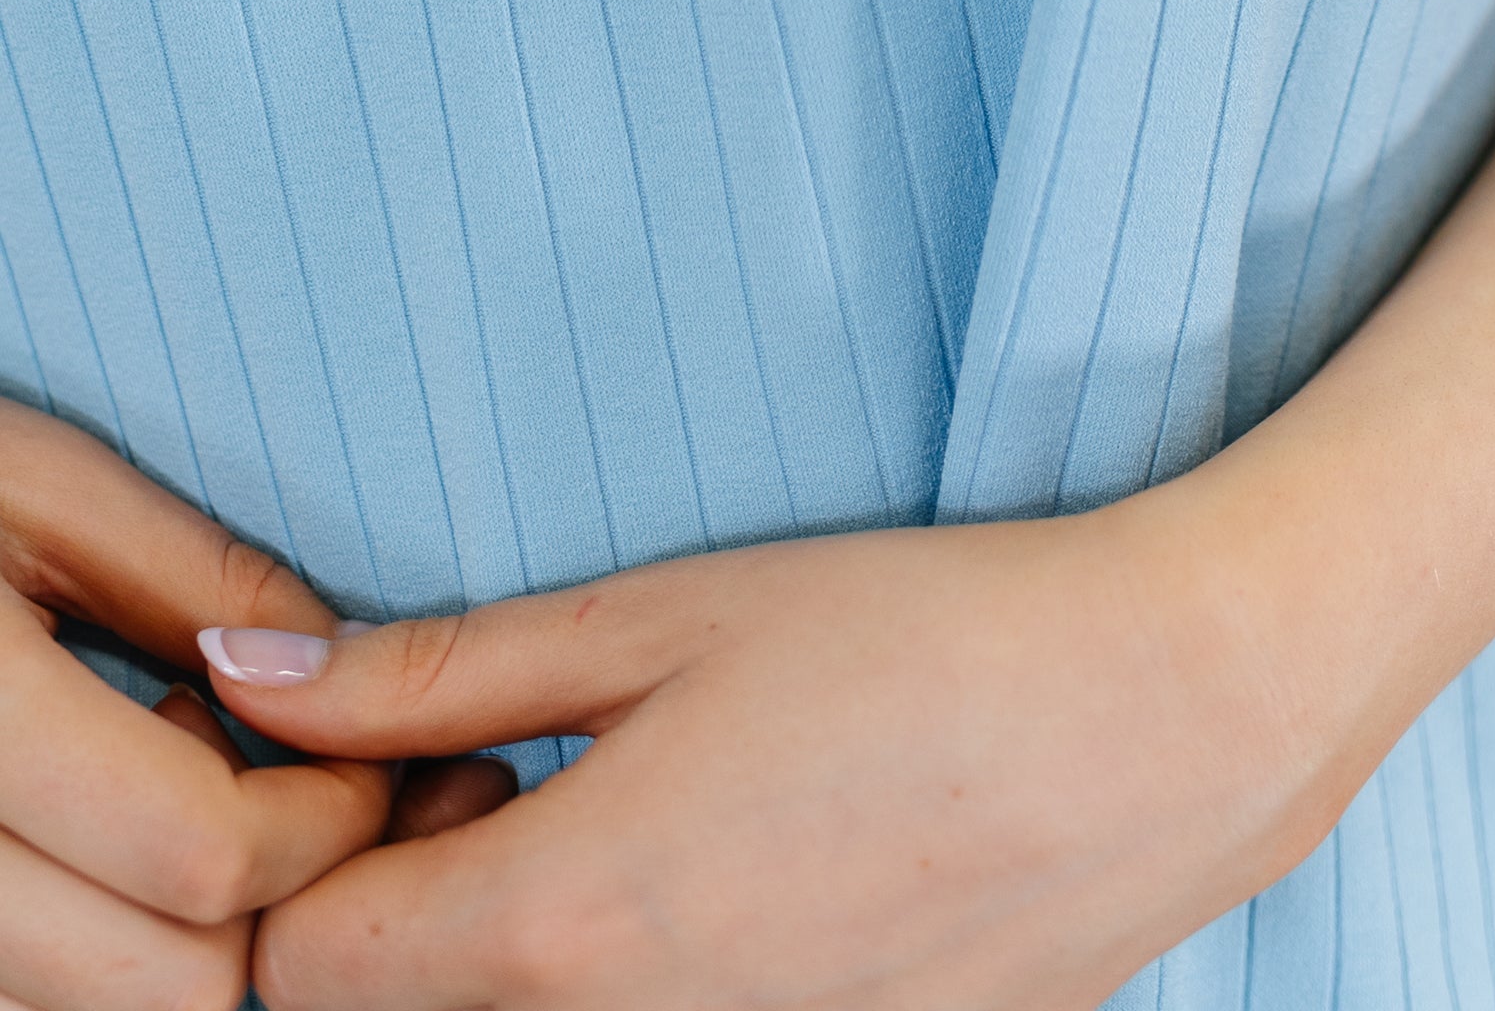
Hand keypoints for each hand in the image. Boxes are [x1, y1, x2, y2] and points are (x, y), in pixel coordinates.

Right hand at [0, 400, 392, 1010]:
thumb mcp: (32, 479)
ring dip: (183, 933)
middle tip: (304, 779)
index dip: (330, 816)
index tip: (381, 748)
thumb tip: (343, 679)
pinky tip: (99, 822)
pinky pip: (25, 998)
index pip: (203, 856)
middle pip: (169, 986)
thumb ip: (194, 580)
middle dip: (275, 900)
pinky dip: (97, 946)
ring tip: (179, 780)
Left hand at [211, 490, 1340, 1010]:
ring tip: (642, 821)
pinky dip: (645, 985)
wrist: (1162, 724)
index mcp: (556, 926)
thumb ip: (432, 669)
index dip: (322, 850)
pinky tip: (737, 876)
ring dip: (533, 956)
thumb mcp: (663, 616)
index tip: (420, 757)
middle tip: (519, 777)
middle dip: (411, 915)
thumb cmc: (920, 637)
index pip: (298, 966)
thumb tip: (238, 672)